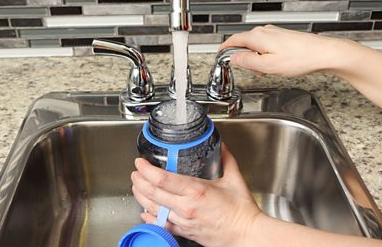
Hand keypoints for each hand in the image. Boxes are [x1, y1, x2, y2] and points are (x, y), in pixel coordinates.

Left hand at [131, 143, 261, 246]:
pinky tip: (145, 211)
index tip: (140, 162)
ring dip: (141, 196)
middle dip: (139, 181)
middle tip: (135, 172)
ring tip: (136, 186)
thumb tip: (221, 145)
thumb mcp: (234, 179)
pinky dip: (149, 217)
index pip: (162, 179)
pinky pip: (161, 224)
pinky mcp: (184, 232)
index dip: (146, 169)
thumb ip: (225, 159)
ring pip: (153, 209)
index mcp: (196, 191)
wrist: (246, 235)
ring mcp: (183, 221)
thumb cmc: (242, 211)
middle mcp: (186, 207)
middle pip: (152, 193)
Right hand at [219, 25, 359, 76]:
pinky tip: (277, 67)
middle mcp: (264, 32)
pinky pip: (266, 48)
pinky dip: (266, 58)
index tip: (220, 55)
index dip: (224, 49)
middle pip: (244, 45)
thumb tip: (234, 59)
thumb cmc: (299, 58)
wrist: (323, 54)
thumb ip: (247, 62)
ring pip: (256, 48)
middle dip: (246, 60)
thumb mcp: (267, 66)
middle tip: (256, 72)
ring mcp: (273, 34)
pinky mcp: (282, 38)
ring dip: (258, 61)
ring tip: (270, 71)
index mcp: (257, 37)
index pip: (233, 41)